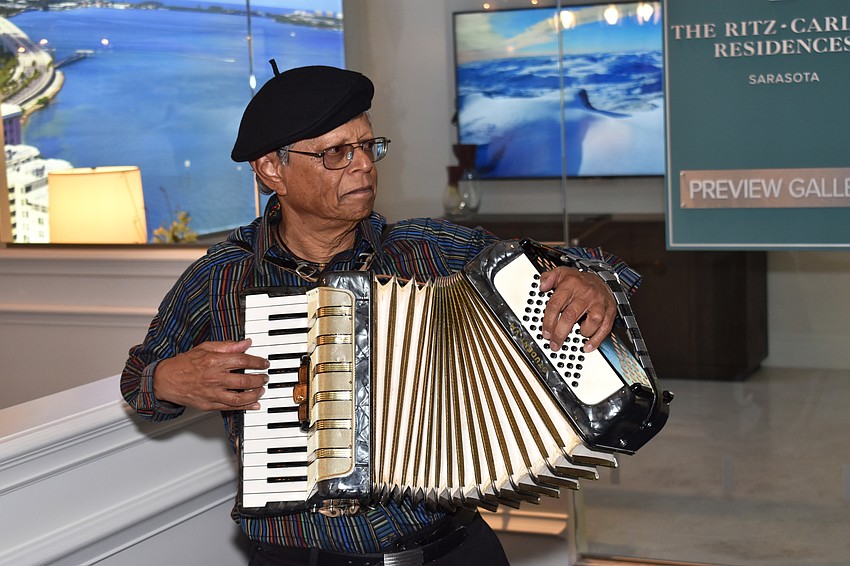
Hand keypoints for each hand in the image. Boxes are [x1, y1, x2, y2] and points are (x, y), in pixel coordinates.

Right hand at [152, 339, 269, 410]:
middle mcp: (213, 378)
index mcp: (213, 361)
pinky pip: (230, 408)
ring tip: (261, 390)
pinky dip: (245, 407)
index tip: (264, 363)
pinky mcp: (208, 405)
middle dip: (259, 379)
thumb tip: (246, 343)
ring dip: (254, 394)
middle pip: (244, 380)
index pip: (242, 361)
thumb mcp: (205, 348)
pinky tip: (254, 404)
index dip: (257, 362)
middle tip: (265, 377)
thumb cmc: (184, 363)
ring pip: (239, 397)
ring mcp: (211, 393)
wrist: (166, 380)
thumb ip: (227, 346)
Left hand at [538, 266, 616, 352]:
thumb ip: (549, 277)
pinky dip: (597, 339)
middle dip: (560, 333)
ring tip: (575, 336)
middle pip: (571, 315)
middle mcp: (585, 293)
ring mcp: (598, 303)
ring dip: (583, 332)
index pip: (556, 304)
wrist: (602, 278)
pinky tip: (588, 346)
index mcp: (571, 284)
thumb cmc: (580, 280)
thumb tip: (542, 286)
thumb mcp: (562, 272)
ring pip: (593, 321)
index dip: (549, 321)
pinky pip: (605, 327)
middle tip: (554, 344)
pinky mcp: (609, 311)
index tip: (546, 333)